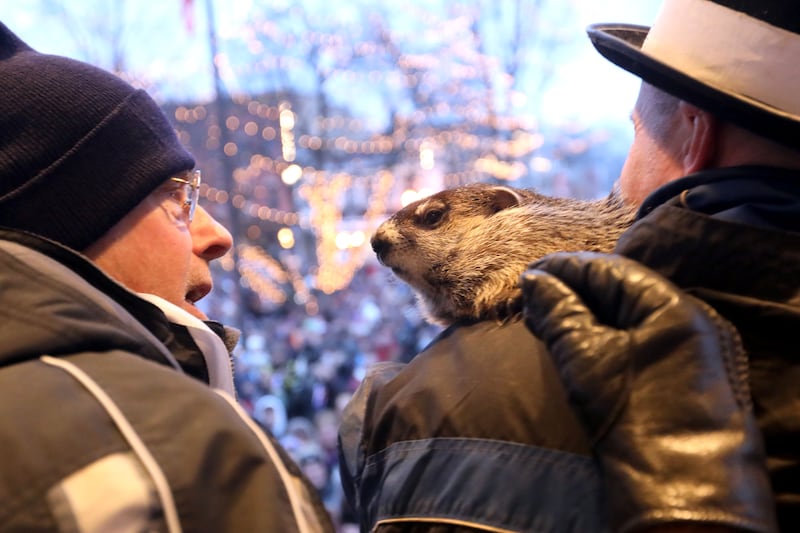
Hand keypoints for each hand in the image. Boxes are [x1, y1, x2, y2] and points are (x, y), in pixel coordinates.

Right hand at [521, 252, 776, 532]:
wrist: (673, 492)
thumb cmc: (632, 417)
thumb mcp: (586, 357)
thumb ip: (559, 311)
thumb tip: (534, 279)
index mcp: (675, 307)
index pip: (612, 270)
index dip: (566, 268)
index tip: (529, 272)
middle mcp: (687, 321)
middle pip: (619, 291)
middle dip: (572, 292)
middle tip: (530, 298)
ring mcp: (685, 349)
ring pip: (624, 317)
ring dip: (582, 315)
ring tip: (542, 320)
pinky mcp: (675, 375)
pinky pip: (632, 340)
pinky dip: (599, 337)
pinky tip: (568, 341)